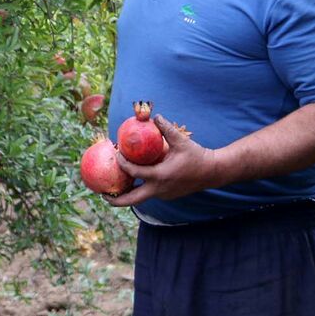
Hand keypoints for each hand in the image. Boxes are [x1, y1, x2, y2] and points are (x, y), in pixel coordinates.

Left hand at [103, 115, 226, 206]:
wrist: (213, 172)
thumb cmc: (197, 155)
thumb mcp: (181, 140)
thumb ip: (166, 128)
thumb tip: (153, 115)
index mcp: (160, 176)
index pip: (134, 172)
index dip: (122, 163)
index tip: (115, 154)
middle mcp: (159, 190)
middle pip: (132, 200)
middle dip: (115, 199)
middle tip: (101, 193)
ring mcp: (163, 195)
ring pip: (140, 199)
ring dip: (126, 195)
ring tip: (111, 189)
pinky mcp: (167, 195)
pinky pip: (148, 194)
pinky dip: (137, 190)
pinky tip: (130, 182)